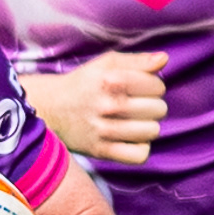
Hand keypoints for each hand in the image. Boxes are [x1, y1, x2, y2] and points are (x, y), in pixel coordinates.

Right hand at [26, 51, 167, 164]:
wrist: (49, 108)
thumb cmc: (83, 84)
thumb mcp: (106, 64)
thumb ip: (137, 60)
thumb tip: (164, 59)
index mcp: (111, 80)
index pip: (157, 87)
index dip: (152, 87)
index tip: (139, 89)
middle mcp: (108, 105)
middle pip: (159, 109)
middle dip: (152, 106)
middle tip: (136, 106)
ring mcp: (103, 130)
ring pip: (152, 132)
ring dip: (147, 127)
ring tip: (134, 122)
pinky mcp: (100, 151)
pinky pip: (139, 155)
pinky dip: (140, 148)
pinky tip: (131, 139)